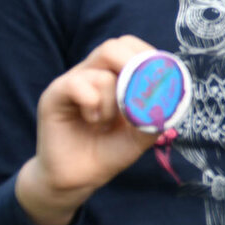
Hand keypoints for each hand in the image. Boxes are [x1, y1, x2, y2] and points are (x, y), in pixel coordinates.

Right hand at [15, 36, 162, 224]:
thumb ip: (156, 114)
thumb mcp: (142, 134)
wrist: (79, 178)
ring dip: (114, 97)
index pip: (130, 46)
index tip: (158, 80)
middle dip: (134, 69)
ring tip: (108, 121)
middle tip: (137, 97)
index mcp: (112, 76)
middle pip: (114, 47)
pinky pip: (77, 85)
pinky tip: (93, 121)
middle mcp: (91, 73)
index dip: (147, 56)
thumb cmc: (109, 151)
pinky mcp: (54, 95)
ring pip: (101, 70)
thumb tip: (170, 98)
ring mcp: (72, 82)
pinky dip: (94, 104)